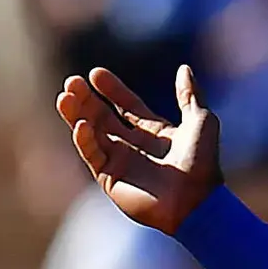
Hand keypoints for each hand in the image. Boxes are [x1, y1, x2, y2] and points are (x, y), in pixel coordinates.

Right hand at [57, 64, 221, 234]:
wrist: (195, 200)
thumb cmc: (202, 163)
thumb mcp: (201, 121)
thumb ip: (189, 95)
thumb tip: (184, 68)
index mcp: (154, 132)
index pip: (127, 105)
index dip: (112, 89)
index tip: (94, 73)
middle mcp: (134, 145)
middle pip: (103, 117)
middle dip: (86, 99)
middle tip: (71, 82)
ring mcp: (120, 162)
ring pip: (91, 134)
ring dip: (77, 115)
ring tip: (64, 97)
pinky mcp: (110, 179)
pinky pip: (93, 155)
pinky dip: (84, 139)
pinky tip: (79, 124)